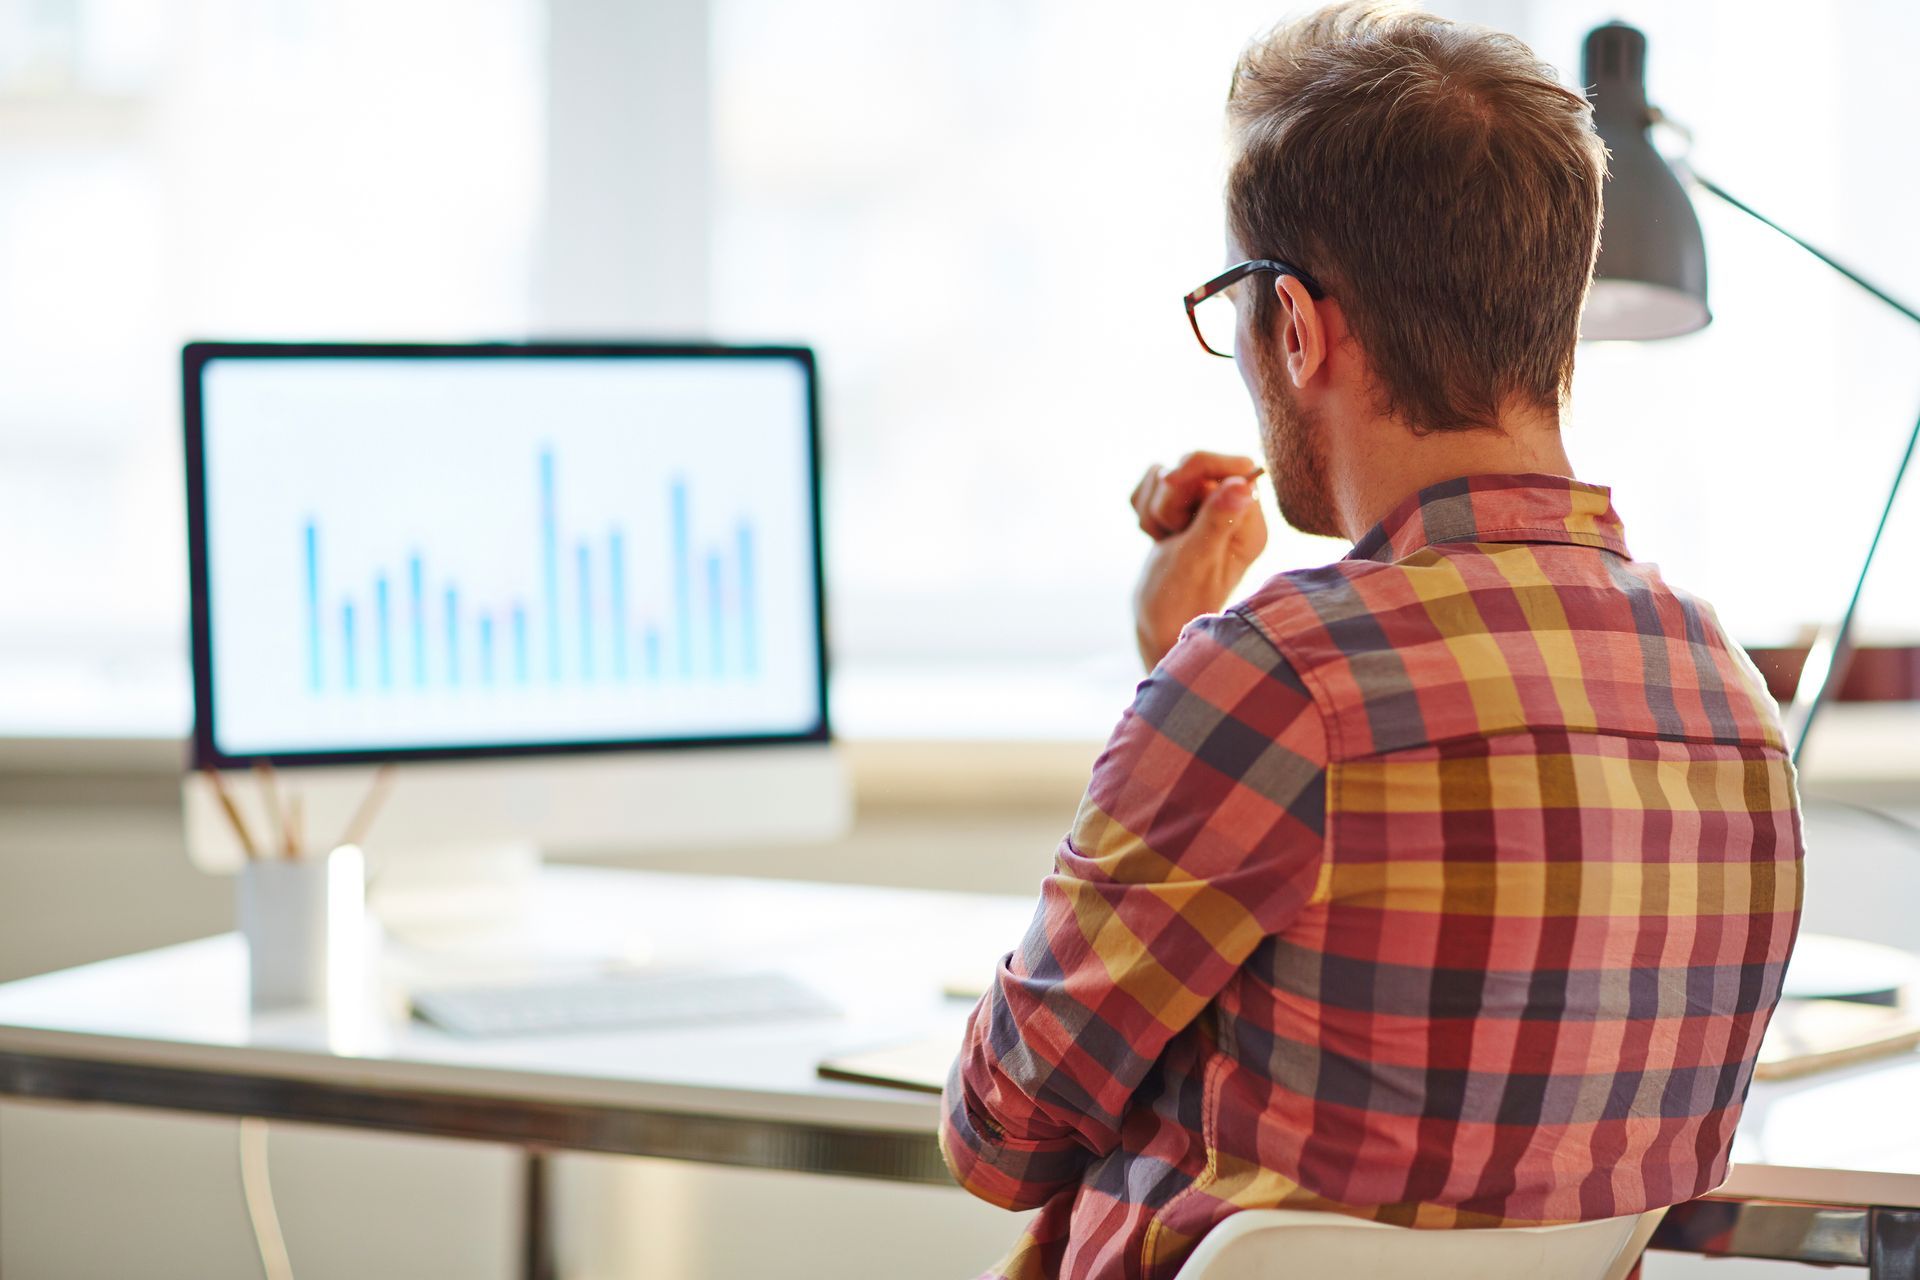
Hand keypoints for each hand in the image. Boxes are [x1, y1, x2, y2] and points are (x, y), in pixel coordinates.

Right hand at [1129, 452, 1267, 670]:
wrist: (1158, 626)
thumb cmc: (1180, 603)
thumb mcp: (1196, 561)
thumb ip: (1216, 520)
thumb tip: (1245, 483)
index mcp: (1249, 522)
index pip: (1234, 464)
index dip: (1200, 467)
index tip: (1172, 487)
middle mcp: (1232, 511)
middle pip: (1196, 464)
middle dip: (1170, 495)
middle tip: (1170, 532)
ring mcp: (1204, 510)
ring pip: (1168, 474)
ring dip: (1155, 506)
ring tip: (1163, 540)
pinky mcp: (1181, 511)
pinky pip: (1153, 486)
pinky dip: (1145, 510)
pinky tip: (1155, 537)